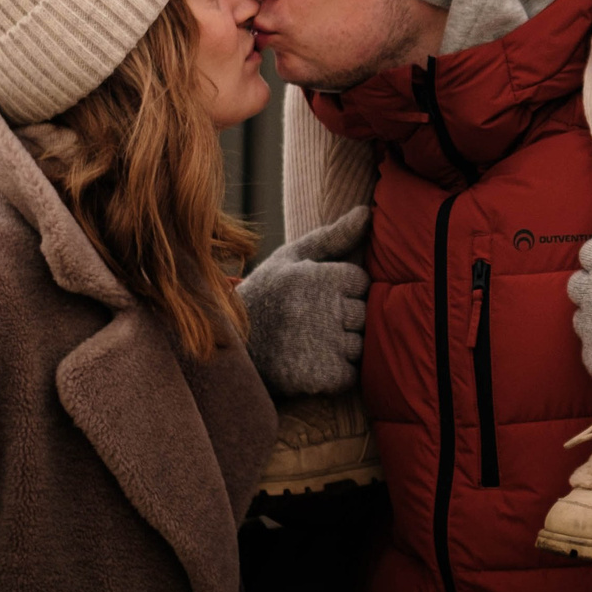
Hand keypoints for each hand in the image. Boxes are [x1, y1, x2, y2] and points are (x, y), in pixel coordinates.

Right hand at [240, 205, 370, 395]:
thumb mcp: (290, 259)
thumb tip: (367, 213)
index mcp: (317, 278)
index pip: (360, 281)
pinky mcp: (319, 378)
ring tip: (309, 344)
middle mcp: (321, 310)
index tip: (316, 297)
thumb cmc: (264, 296)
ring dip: (343, 348)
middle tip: (310, 323)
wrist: (225, 351)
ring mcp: (321, 346)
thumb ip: (333, 236)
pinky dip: (338, 375)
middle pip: (363, 313)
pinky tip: (312, 365)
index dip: (342, 289)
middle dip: (344, 318)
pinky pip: (351, 375)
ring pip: (360, 345)